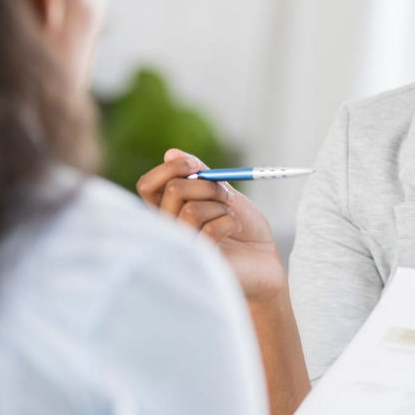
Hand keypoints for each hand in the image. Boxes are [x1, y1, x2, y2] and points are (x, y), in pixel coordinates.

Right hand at [136, 148, 287, 301]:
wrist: (266, 260)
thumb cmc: (244, 228)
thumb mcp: (222, 194)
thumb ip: (199, 174)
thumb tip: (170, 153)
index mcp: (169, 211)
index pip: (147, 186)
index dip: (169, 169)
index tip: (194, 165)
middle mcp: (168, 229)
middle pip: (173, 190)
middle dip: (207, 184)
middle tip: (226, 194)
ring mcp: (180, 247)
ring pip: (191, 209)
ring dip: (220, 206)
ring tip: (231, 217)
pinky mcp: (198, 262)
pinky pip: (209, 230)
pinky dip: (230, 222)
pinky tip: (234, 232)